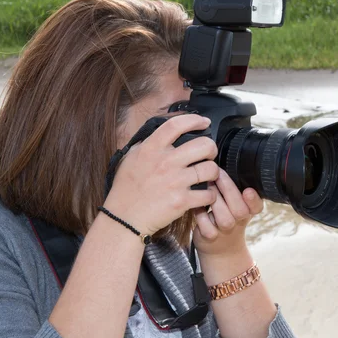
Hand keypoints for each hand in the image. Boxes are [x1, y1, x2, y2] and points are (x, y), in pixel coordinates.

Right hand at [104, 114, 218, 234]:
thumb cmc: (126, 189)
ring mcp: (175, 182)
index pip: (177, 125)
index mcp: (152, 149)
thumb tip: (163, 133)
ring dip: (213, 172)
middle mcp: (165, 162)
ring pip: (211, 169)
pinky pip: (208, 194)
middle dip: (211, 148)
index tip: (204, 122)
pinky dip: (210, 195)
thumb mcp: (130, 158)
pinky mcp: (182, 201)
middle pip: (204, 145)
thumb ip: (147, 144)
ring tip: (208, 176)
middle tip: (208, 154)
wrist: (124, 218)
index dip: (195, 120)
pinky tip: (204, 195)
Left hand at [193, 169, 263, 256]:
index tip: (248, 190)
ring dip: (214, 200)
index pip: (257, 206)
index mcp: (249, 210)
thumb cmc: (226, 214)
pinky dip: (200, 215)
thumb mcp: (235, 201)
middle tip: (217, 173)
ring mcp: (225, 230)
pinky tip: (195, 204)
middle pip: (240, 209)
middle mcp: (239, 221)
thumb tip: (220, 160)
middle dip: (228, 189)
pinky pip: (206, 226)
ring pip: (224, 218)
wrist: (221, 247)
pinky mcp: (210, 237)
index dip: (254, 199)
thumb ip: (233, 186)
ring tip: (206, 186)